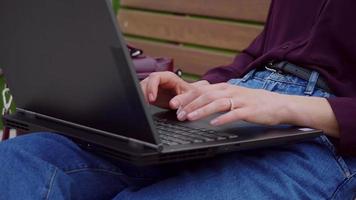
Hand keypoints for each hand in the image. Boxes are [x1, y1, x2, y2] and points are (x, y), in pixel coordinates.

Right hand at [140, 71, 209, 108]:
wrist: (188, 98)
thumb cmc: (190, 94)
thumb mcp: (188, 96)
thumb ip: (181, 99)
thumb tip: (173, 104)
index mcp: (168, 77)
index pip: (155, 77)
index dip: (152, 87)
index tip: (152, 99)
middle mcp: (159, 80)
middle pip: (145, 83)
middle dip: (143, 93)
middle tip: (144, 104)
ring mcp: (154, 86)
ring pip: (141, 89)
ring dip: (141, 98)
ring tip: (143, 107)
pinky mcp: (150, 93)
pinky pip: (142, 95)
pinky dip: (142, 101)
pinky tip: (144, 108)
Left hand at [172, 83, 287, 125]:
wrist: (277, 104)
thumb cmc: (252, 101)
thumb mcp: (232, 96)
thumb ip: (217, 97)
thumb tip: (197, 102)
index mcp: (225, 87)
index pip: (201, 90)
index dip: (186, 97)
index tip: (173, 104)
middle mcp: (231, 91)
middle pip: (206, 95)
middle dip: (189, 104)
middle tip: (177, 113)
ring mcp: (241, 100)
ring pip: (217, 103)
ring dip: (202, 110)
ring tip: (190, 117)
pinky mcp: (250, 110)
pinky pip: (234, 114)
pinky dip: (223, 118)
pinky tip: (214, 123)